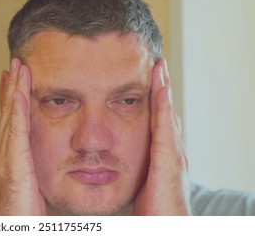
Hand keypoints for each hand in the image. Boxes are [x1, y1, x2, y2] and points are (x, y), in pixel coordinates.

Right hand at [0, 58, 45, 214]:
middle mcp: (2, 156)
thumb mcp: (32, 187)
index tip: (15, 79)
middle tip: (15, 63)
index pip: (11, 123)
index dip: (11, 100)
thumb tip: (47, 161)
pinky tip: (19, 95)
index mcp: (9, 159)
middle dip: (11, 88)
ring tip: (18, 68)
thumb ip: (35, 170)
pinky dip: (16, 112)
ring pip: (10, 118)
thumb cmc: (25, 216)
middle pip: (8, 114)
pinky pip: (15, 135)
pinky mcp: (12, 168)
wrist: (14, 232)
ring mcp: (4, 160)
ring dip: (14, 91)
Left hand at [133, 58, 190, 214]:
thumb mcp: (138, 182)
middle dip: (161, 87)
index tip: (147, 77)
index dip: (153, 98)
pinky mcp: (169, 161)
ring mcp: (172, 154)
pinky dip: (164, 107)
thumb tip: (110, 158)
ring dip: (163, 89)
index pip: (157, 119)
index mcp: (160, 154)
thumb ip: (129, 165)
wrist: (164, 227)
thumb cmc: (151, 210)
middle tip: (156, 63)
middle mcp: (170, 150)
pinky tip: (160, 89)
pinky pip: (165, 128)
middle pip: (164, 111)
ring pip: (167, 114)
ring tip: (159, 66)